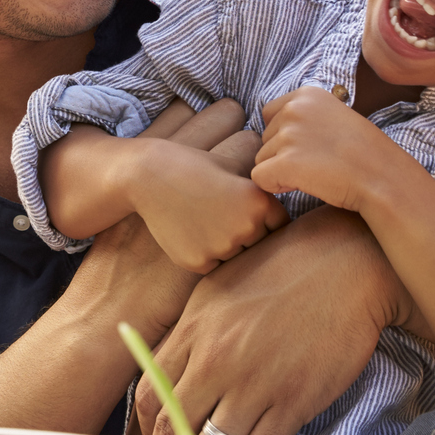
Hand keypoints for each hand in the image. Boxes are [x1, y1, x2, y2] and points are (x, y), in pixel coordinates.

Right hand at [130, 141, 286, 273]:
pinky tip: (190, 231)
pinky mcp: (199, 262)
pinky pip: (213, 266)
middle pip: (259, 244)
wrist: (150, 176)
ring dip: (226, 246)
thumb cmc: (195, 169)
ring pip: (236, 257)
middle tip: (219, 214)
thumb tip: (284, 222)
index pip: (280, 226)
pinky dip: (205, 254)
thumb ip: (260, 197)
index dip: (265, 220)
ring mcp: (222, 247)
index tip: (246, 211)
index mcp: (259, 202)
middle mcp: (245, 227)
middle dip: (247, 235)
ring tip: (202, 220)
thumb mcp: (235, 172)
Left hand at [133, 207, 408, 434]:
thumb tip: (174, 369)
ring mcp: (253, 383)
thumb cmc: (283, 267)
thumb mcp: (220, 288)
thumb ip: (192, 330)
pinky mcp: (293, 401)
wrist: (346, 262)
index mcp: (193, 330)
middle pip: (174, 429)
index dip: (144, 432)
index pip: (150, 395)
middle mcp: (215, 360)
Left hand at [251, 87, 400, 211]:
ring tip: (315, 172)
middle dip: (282, 154)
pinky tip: (303, 185)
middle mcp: (294, 108)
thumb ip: (305, 118)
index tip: (310, 147)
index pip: (270, 114)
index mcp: (307, 94)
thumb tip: (273, 130)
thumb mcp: (335, 118)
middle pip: (264, 138)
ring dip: (281, 171)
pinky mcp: (285, 162)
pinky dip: (275, 186)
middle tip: (317, 162)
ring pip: (261, 158)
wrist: (383, 177)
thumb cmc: (364, 154)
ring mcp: (288, 135)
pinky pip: (260, 178)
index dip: (284, 136)